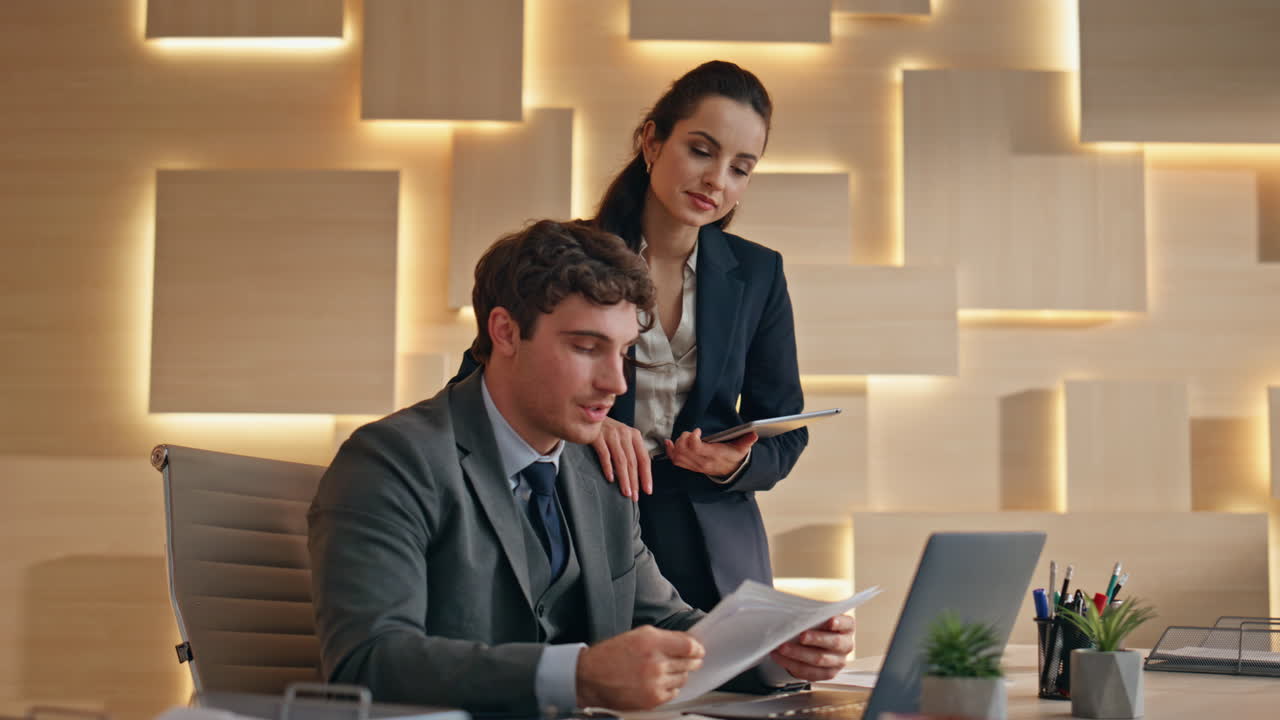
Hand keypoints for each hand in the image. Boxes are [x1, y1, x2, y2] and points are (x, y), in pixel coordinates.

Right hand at [576, 626, 704, 709]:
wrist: (591, 677)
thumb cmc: (612, 654)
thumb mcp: (638, 635)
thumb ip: (665, 637)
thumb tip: (688, 643)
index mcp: (652, 642)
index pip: (689, 646)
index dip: (697, 648)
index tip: (698, 650)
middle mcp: (655, 663)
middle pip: (689, 663)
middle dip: (691, 661)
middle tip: (690, 660)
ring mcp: (654, 683)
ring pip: (683, 679)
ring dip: (679, 674)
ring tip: (666, 671)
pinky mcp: (652, 699)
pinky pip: (674, 693)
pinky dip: (670, 688)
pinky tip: (659, 682)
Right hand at [590, 417, 651, 499]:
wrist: (589, 414)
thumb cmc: (608, 430)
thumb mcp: (623, 437)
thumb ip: (631, 452)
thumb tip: (637, 475)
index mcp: (634, 435)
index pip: (644, 458)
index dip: (646, 476)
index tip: (647, 490)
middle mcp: (624, 434)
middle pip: (632, 462)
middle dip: (634, 481)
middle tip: (634, 496)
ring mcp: (611, 434)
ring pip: (621, 461)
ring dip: (624, 478)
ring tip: (625, 492)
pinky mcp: (597, 436)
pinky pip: (605, 455)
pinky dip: (608, 468)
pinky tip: (610, 478)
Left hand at [664, 428, 756, 478]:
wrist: (733, 471)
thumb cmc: (735, 456)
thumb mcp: (743, 448)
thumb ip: (747, 440)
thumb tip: (754, 434)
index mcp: (713, 456)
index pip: (696, 447)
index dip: (692, 437)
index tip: (698, 430)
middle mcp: (702, 462)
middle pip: (683, 450)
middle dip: (683, 438)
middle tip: (690, 433)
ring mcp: (695, 466)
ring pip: (677, 456)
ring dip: (676, 444)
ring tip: (683, 437)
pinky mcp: (691, 467)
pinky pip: (676, 461)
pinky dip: (670, 452)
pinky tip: (669, 443)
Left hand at [768, 614, 854, 681]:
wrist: (814, 644)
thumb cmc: (815, 625)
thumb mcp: (817, 616)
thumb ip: (812, 613)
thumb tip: (796, 609)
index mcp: (847, 627)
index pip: (847, 624)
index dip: (840, 623)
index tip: (830, 620)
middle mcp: (846, 645)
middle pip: (834, 643)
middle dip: (816, 639)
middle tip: (801, 636)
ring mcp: (838, 662)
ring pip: (819, 659)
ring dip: (798, 654)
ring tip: (782, 648)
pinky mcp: (827, 674)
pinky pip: (809, 672)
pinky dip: (792, 664)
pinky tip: (780, 658)